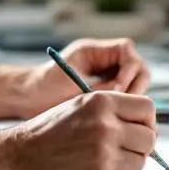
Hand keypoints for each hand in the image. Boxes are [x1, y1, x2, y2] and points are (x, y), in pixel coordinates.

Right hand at [1, 90, 157, 169]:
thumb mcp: (80, 106)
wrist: (19, 159)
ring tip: (103, 159)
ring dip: (128, 163)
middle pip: (149, 137)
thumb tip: (147, 125)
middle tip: (124, 148)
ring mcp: (104, 156)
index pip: (148, 109)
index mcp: (102, 102)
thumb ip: (113, 111)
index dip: (146, 120)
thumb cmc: (48, 132)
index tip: (139, 128)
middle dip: (141, 144)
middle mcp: (106, 127)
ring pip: (140, 162)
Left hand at [19, 38, 150, 116]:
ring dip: (131, 99)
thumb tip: (122, 93)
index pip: (128, 52)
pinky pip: (126, 98)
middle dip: (135, 86)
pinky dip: (124, 107)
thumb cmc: (46, 86)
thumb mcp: (73, 83)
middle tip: (121, 104)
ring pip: (136, 84)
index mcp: (96, 50)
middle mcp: (106, 60)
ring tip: (117, 114)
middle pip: (138, 68)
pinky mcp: (107, 92)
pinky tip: (115, 119)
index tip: (117, 89)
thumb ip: (100, 87)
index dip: (128, 71)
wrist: (30, 98)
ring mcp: (108, 76)